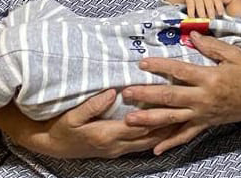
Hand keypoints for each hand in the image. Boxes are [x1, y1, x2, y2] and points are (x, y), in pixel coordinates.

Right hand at [0, 90, 172, 158]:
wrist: (52, 145)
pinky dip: (155, 138)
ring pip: (147, 142)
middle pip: (149, 135)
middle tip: (188, 110)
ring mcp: (117, 149)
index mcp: (108, 134)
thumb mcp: (72, 116)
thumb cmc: (62, 127)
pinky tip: (165, 131)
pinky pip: (140, 145)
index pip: (140, 124)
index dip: (157, 114)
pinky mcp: (116, 149)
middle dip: (169, 124)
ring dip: (165, 132)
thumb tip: (112, 92)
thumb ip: (92, 105)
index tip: (173, 102)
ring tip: (184, 120)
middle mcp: (116, 144)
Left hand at [121, 33, 240, 153]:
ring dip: (150, 120)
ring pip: (172, 119)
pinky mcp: (206, 124)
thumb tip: (192, 36)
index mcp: (209, 78)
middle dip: (146, 95)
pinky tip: (155, 148)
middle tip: (127, 93)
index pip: (179, 71)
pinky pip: (186, 135)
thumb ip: (211, 46)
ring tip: (130, 120)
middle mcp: (203, 98)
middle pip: (170, 97)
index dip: (159, 67)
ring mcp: (204, 113)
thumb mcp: (234, 53)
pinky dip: (170, 143)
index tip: (142, 63)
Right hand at [164, 0, 227, 16]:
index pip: (218, 1)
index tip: (221, 14)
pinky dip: (191, 14)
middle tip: (212, 21)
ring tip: (204, 22)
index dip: (220, 8)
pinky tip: (192, 19)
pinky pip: (190, 7)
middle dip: (211, 13)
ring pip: (200, 7)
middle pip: (209, 5)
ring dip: (202, 15)